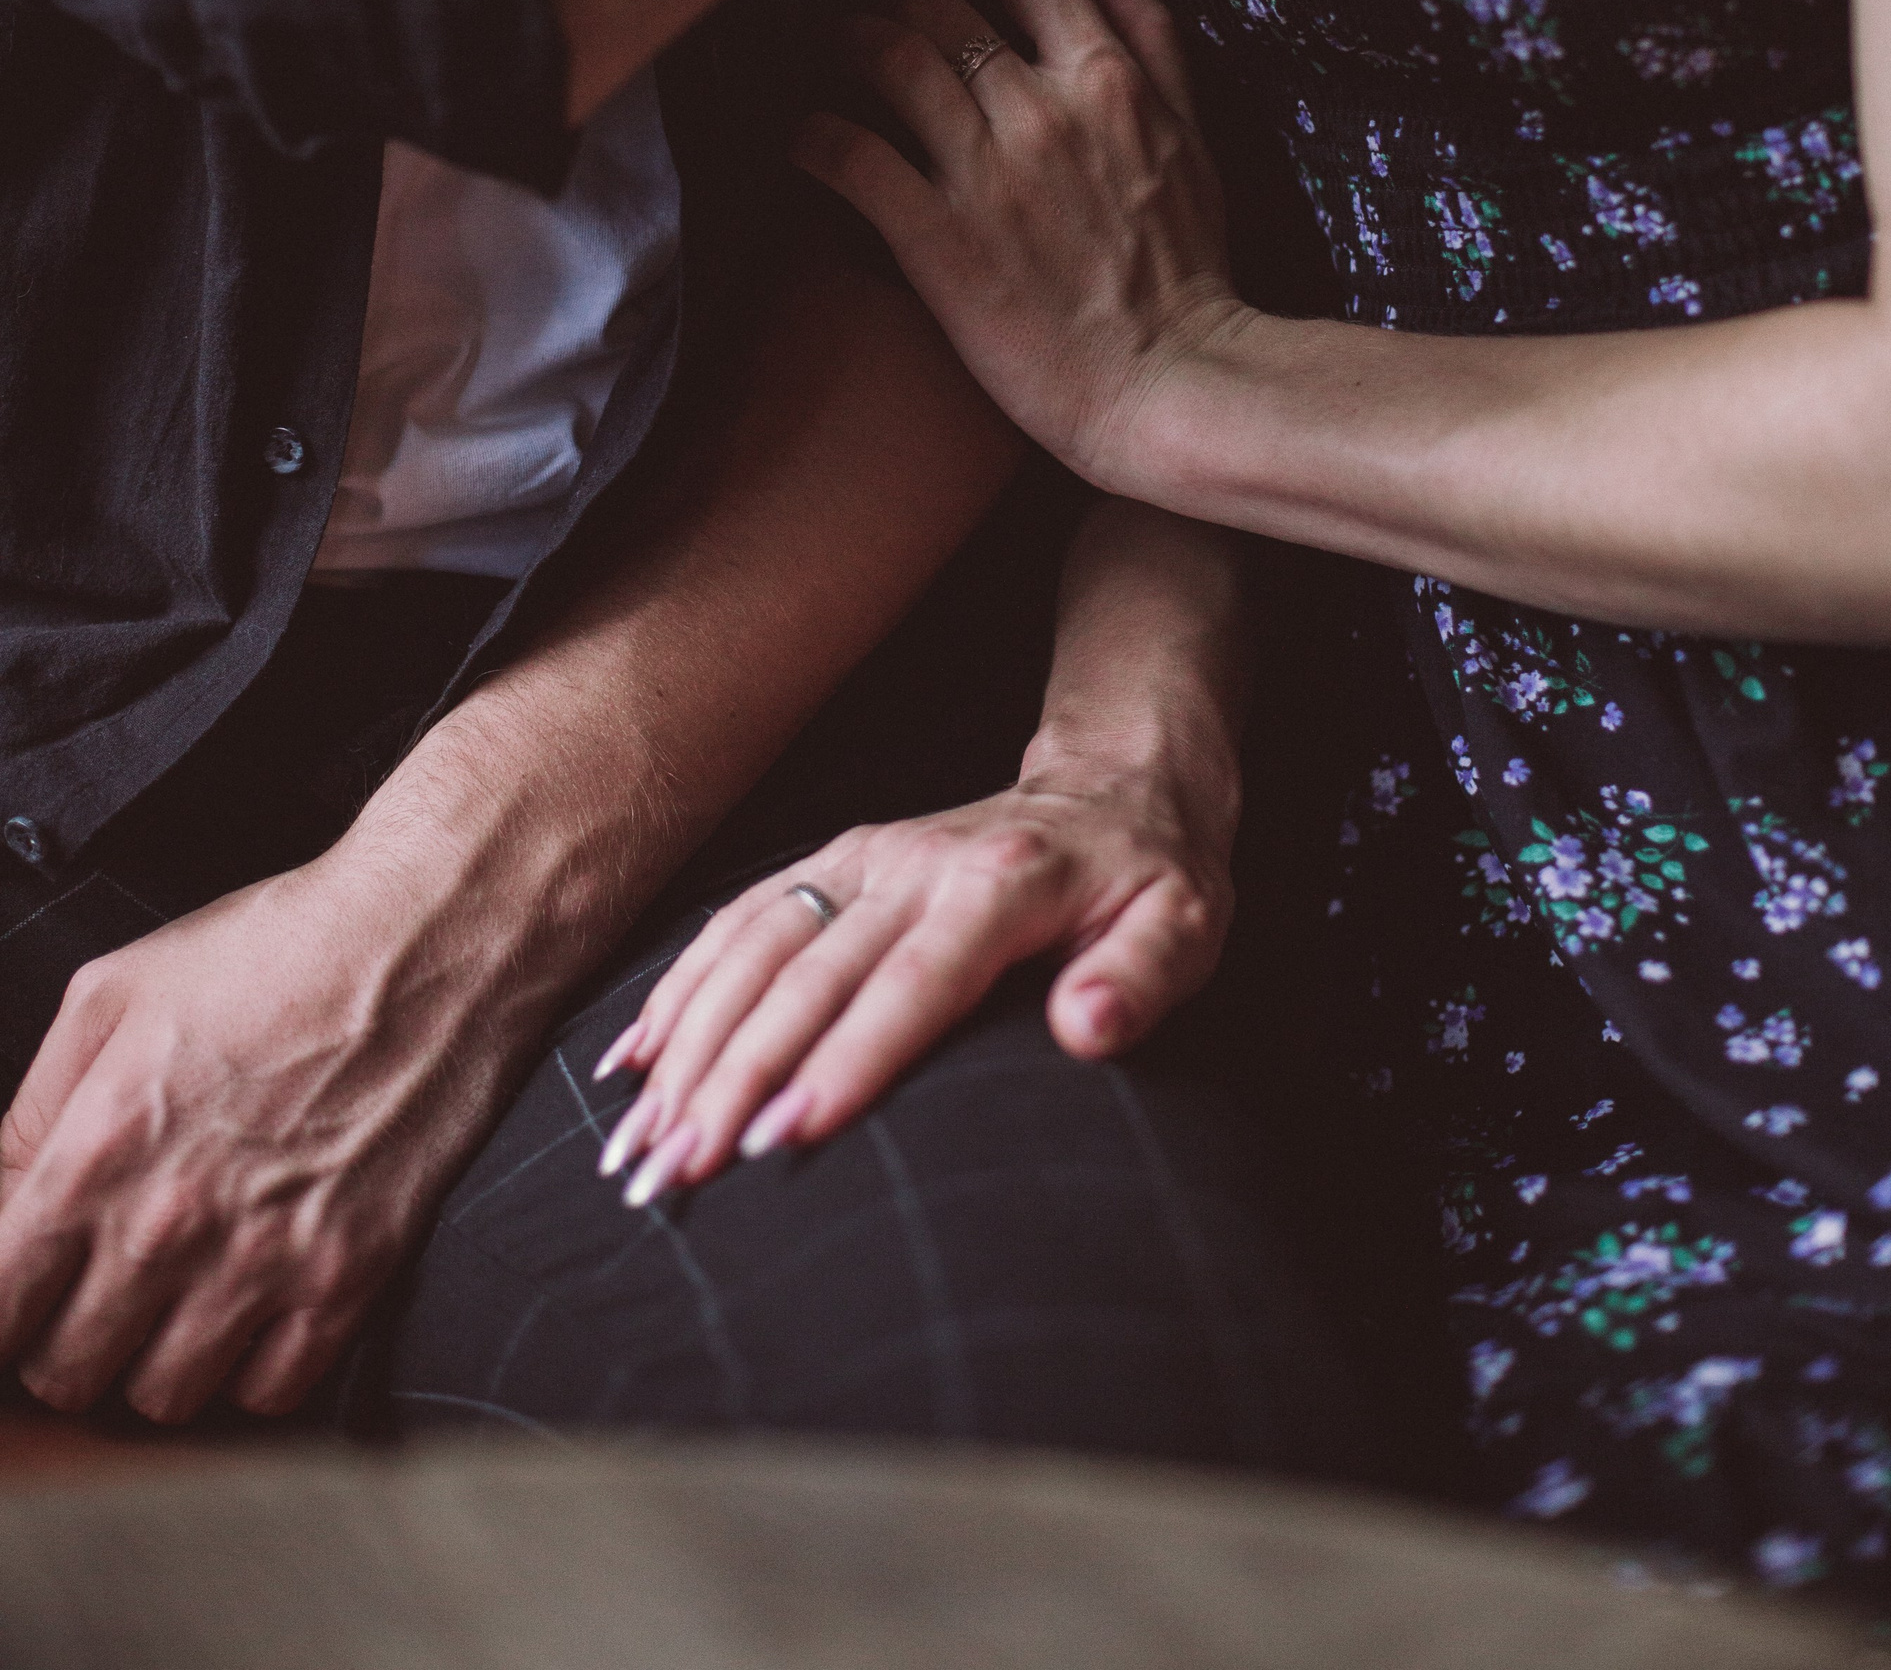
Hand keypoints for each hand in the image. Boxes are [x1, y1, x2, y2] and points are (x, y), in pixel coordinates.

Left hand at [0, 852, 531, 1423]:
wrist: (429, 937)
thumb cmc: (278, 949)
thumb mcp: (115, 991)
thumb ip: (32, 1111)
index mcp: (96, 1156)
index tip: (21, 1297)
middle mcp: (169, 1228)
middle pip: (66, 1376)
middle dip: (67, 1341)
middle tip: (99, 1295)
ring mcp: (262, 1263)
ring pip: (162, 1400)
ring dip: (156, 1362)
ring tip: (178, 1303)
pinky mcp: (348, 1279)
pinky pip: (269, 1393)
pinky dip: (253, 1368)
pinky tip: (257, 1306)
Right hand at [591, 751, 1238, 1198]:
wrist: (1113, 789)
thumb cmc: (1151, 881)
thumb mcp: (1186, 926)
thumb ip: (1140, 978)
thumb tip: (1088, 1028)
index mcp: (999, 885)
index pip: (911, 984)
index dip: (845, 1061)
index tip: (783, 1139)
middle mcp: (912, 863)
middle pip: (808, 976)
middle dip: (732, 1077)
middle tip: (674, 1173)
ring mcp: (861, 858)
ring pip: (753, 949)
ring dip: (687, 1044)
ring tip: (635, 1142)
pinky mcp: (831, 863)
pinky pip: (737, 922)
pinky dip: (679, 991)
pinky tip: (631, 1064)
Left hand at [794, 0, 1243, 487]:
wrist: (1171, 384)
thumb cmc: (1187, 267)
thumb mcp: (1196, 129)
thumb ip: (1148, 23)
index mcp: (1108, 77)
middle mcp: (1043, 109)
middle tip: (866, 2)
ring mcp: (986, 174)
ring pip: (885, 56)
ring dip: (842, 41)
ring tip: (829, 54)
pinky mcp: (935, 240)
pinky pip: (847, 154)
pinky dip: (811, 133)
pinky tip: (802, 139)